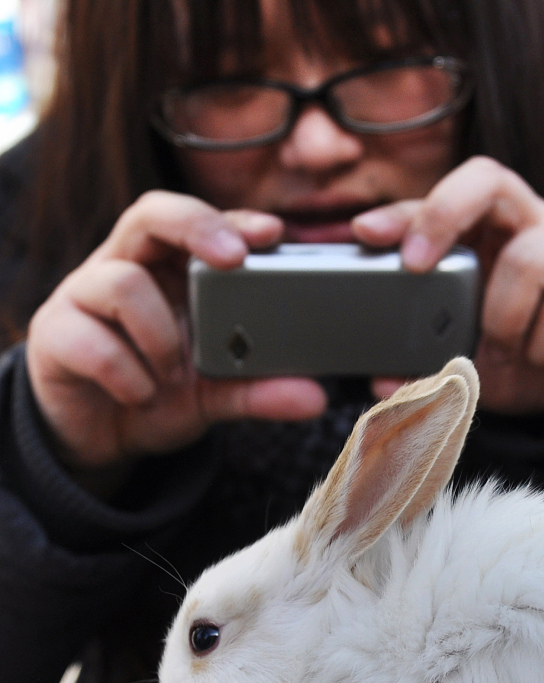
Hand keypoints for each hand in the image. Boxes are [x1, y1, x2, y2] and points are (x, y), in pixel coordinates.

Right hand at [26, 191, 326, 475]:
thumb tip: (316, 398)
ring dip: (160, 335)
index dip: (233, 219)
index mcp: (172, 269)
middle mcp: (127, 267)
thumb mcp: (220, 394)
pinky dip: (128, 375)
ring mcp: (84, 295)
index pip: (201, 222)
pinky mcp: (54, 335)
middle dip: (195, 226)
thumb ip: (262, 390)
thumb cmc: (162, 391)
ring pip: (122, 282)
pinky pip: (92, 342)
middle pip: (150, 213)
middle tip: (234, 260)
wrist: (101, 436)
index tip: (273, 233)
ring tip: (172, 374)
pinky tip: (142, 395)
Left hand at [353, 156, 543, 413]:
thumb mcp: (472, 366)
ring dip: (504, 318)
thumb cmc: (530, 359)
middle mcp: (531, 223)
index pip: (443, 200)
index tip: (366, 233)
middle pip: (487, 179)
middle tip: (417, 265)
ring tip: (506, 352)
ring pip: (527, 257)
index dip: (404, 211)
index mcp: (491, 234)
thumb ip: (430, 367)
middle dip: (443, 213)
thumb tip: (381, 381)